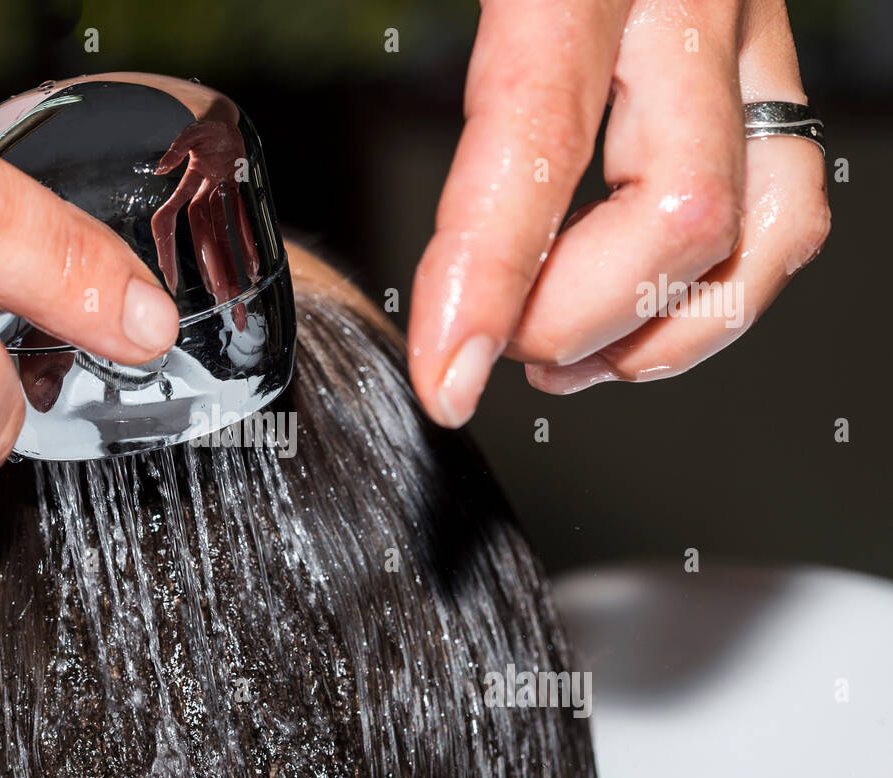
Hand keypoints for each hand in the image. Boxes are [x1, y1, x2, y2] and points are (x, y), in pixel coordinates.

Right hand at [152, 119, 259, 330]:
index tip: (170, 280)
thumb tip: (163, 166)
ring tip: (238, 298)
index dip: (167, 250)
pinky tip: (252, 269)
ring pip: (223, 240)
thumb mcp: (192, 129)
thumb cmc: (206, 124)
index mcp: (184, 186)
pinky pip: (242, 226)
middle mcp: (200, 198)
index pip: (168, 223)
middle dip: (212, 274)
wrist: (221, 118)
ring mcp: (218, 200)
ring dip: (230, 268)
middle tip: (222, 305)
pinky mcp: (235, 197)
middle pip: (204, 242)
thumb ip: (177, 145)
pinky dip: (247, 245)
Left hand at [408, 0, 830, 425]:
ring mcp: (746, 22)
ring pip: (767, 225)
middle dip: (579, 319)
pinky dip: (715, 288)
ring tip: (564, 358)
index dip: (490, 276)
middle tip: (500, 352)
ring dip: (663, 330)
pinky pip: (787, 196)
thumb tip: (359, 168)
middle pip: (681, 208)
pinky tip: (635, 307)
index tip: (449, 374)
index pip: (538, 135)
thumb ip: (387, 23)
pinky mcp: (762, 48)